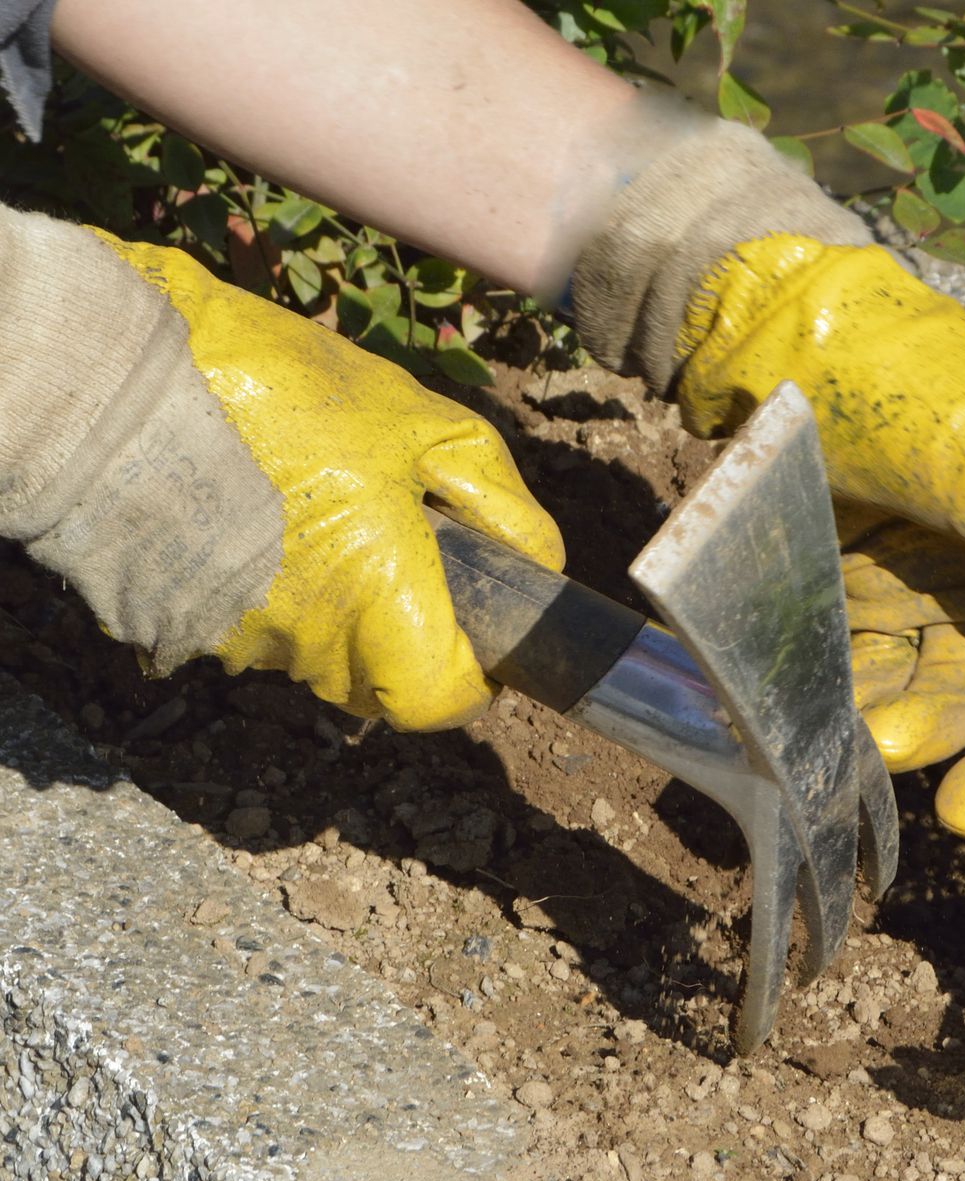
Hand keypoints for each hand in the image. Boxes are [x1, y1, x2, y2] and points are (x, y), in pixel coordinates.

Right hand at [0, 210, 561, 730]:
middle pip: (383, 684)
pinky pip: (253, 629)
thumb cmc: (276, 392)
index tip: (477, 626)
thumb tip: (538, 564)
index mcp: (379, 605)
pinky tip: (255, 517)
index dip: (474, 674)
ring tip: (315, 513)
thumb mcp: (421, 423)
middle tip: (398, 547)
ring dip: (335, 605)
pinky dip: (268, 589)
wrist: (112, 379)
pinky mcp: (181, 629)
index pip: (446, 703)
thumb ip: (498, 503)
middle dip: (406, 630)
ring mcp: (241, 643)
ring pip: (317, 656)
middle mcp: (309, 647)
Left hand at [561, 115, 964, 833]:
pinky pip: (858, 660)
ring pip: (932, 680)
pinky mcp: (855, 579)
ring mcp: (929, 573)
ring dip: (906, 721)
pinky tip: (810, 715)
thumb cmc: (892, 366)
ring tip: (866, 741)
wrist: (753, 313)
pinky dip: (842, 692)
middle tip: (962, 813)